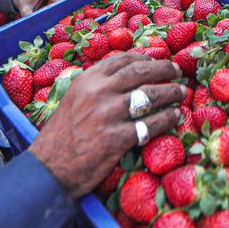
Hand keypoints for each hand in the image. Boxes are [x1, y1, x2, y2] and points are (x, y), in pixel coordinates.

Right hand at [29, 54, 185, 197]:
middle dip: (164, 69)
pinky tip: (174, 117)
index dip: (145, 58)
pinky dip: (166, 119)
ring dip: (171, 92)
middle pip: (141, 72)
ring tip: (181, 93)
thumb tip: (125, 77)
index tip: (157, 60)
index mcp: (87, 80)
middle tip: (177, 71)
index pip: (122, 60)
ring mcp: (108, 115)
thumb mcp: (73, 100)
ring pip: (150, 95)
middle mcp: (98, 92)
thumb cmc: (60, 136)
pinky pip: (150, 124)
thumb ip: (95, 87)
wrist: (47, 169)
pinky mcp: (117, 138)